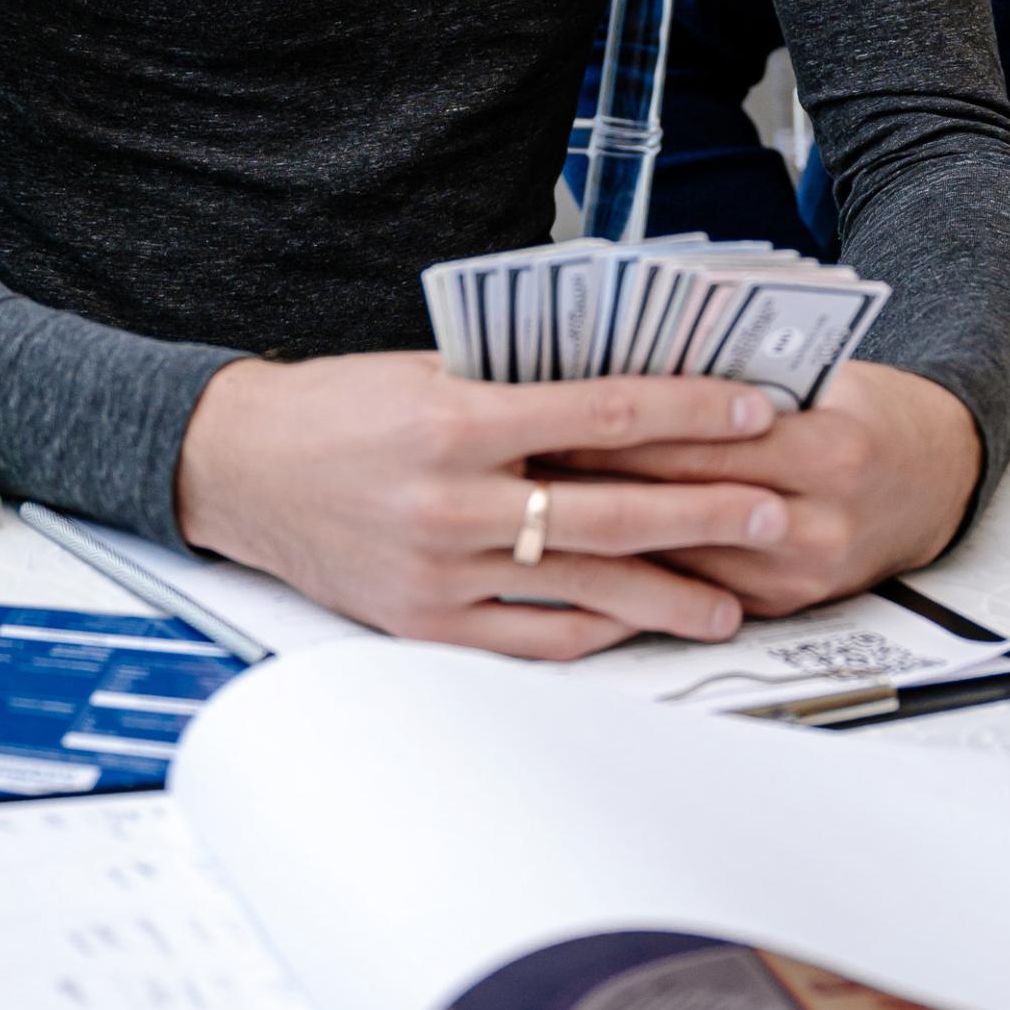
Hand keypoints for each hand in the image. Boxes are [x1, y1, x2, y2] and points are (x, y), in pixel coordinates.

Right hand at [175, 350, 791, 660]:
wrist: (236, 466)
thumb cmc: (334, 409)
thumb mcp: (426, 371)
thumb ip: (518, 385)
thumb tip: (623, 394)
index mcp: (457, 422)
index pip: (603, 414)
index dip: (687, 411)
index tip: (750, 407)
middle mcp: (452, 502)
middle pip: (612, 513)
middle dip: (705, 514)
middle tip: (772, 513)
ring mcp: (441, 573)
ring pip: (583, 588)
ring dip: (668, 594)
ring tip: (730, 600)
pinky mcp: (426, 625)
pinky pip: (532, 639)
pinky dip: (593, 633)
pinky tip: (638, 626)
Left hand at [544, 358, 981, 615]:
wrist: (936, 479)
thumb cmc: (862, 408)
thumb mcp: (815, 374)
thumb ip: (734, 377)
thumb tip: (622, 362)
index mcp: (828, 450)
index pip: (702, 443)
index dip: (619, 431)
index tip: (548, 416)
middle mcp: (817, 525)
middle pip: (681, 504)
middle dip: (595, 483)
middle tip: (517, 464)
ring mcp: (801, 579)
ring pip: (679, 560)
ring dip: (605, 535)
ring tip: (532, 506)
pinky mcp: (785, 609)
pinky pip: (695, 591)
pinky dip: (639, 568)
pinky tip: (585, 551)